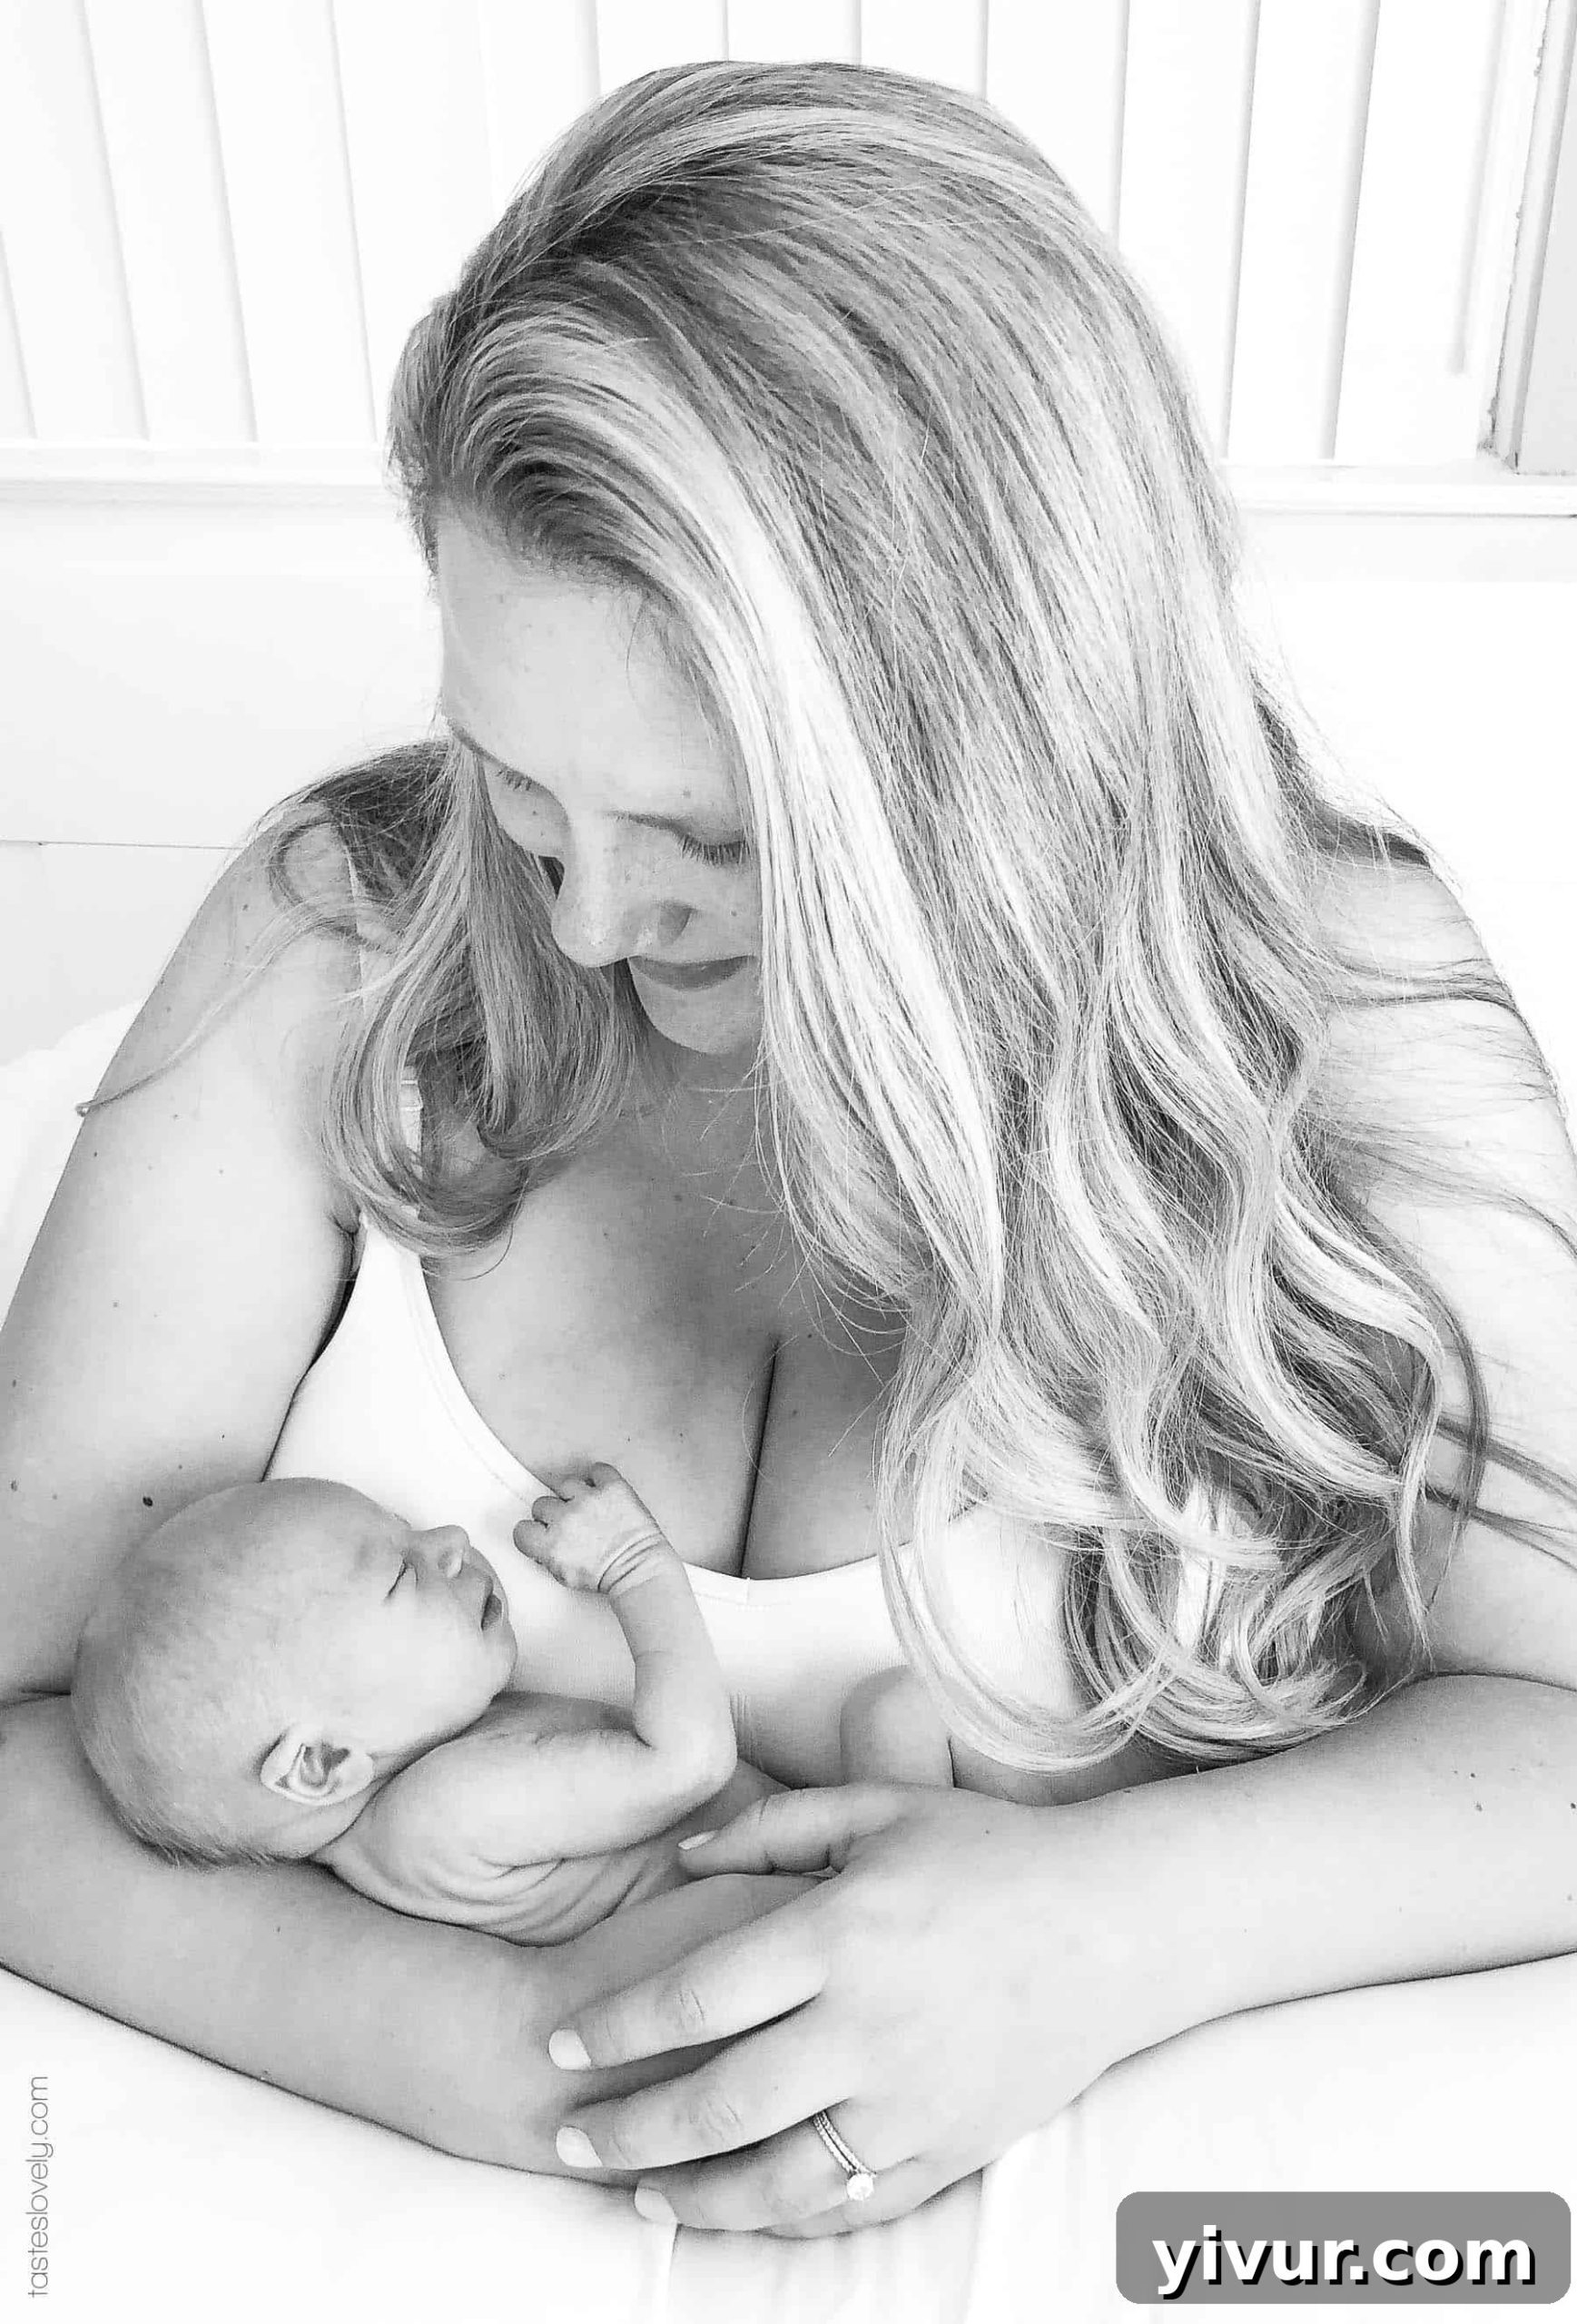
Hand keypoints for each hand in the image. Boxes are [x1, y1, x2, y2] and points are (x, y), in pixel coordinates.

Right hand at [514, 1462, 670, 1595]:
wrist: (637, 1569)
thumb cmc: (606, 1576)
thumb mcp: (564, 1576)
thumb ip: (547, 1555)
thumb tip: (543, 1539)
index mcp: (550, 1544)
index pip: (522, 1529)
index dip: (533, 1531)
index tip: (543, 1532)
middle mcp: (565, 1518)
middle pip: (542, 1504)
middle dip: (554, 1514)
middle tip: (570, 1524)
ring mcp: (588, 1499)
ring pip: (565, 1484)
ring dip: (573, 1495)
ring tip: (587, 1508)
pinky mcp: (611, 1488)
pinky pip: (597, 1470)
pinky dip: (599, 1477)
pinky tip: (601, 1491)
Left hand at [543, 1783, 1161, 2235]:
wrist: (1115, 1926)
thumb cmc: (988, 1854)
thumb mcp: (877, 1810)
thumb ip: (770, 1828)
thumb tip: (684, 1860)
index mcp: (840, 1934)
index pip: (695, 1996)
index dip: (616, 2027)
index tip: (561, 2041)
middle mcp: (867, 2026)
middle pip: (718, 2101)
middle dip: (628, 2129)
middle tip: (569, 2139)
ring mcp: (911, 2100)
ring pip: (777, 2178)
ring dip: (695, 2195)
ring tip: (639, 2195)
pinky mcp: (951, 2148)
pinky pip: (852, 2202)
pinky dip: (788, 2217)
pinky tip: (743, 2210)